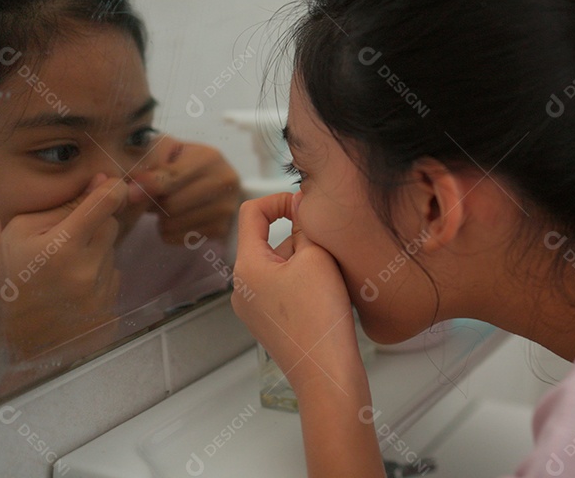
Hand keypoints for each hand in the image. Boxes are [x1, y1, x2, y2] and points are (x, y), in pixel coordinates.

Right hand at [0, 173, 127, 359]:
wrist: (9, 332)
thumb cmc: (11, 275)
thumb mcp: (22, 232)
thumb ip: (64, 207)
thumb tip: (102, 181)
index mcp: (62, 249)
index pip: (104, 205)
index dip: (112, 190)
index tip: (114, 185)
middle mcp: (86, 272)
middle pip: (111, 227)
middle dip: (94, 226)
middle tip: (68, 240)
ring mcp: (99, 295)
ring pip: (112, 253)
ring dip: (95, 254)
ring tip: (65, 269)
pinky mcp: (107, 312)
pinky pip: (114, 279)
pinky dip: (99, 278)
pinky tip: (74, 287)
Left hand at [133, 135, 241, 244]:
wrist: (220, 180)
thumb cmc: (188, 163)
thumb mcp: (170, 152)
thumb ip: (150, 163)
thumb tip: (133, 191)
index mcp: (209, 158)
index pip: (171, 178)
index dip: (147, 186)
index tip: (132, 192)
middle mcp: (223, 182)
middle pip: (171, 205)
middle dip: (156, 204)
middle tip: (156, 199)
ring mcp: (226, 208)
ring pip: (173, 224)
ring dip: (161, 219)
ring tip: (166, 209)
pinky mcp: (221, 229)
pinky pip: (179, 238)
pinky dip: (170, 232)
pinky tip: (176, 220)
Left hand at [232, 192, 383, 477]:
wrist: (325, 373)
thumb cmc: (319, 319)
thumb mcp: (316, 258)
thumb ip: (305, 226)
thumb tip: (300, 207)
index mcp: (246, 267)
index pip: (251, 212)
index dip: (279, 200)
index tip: (305, 205)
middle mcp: (241, 288)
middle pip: (268, 242)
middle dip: (299, 238)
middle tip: (329, 247)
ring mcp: (252, 309)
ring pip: (278, 267)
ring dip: (305, 262)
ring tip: (333, 276)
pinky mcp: (268, 324)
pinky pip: (283, 290)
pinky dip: (304, 283)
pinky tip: (327, 295)